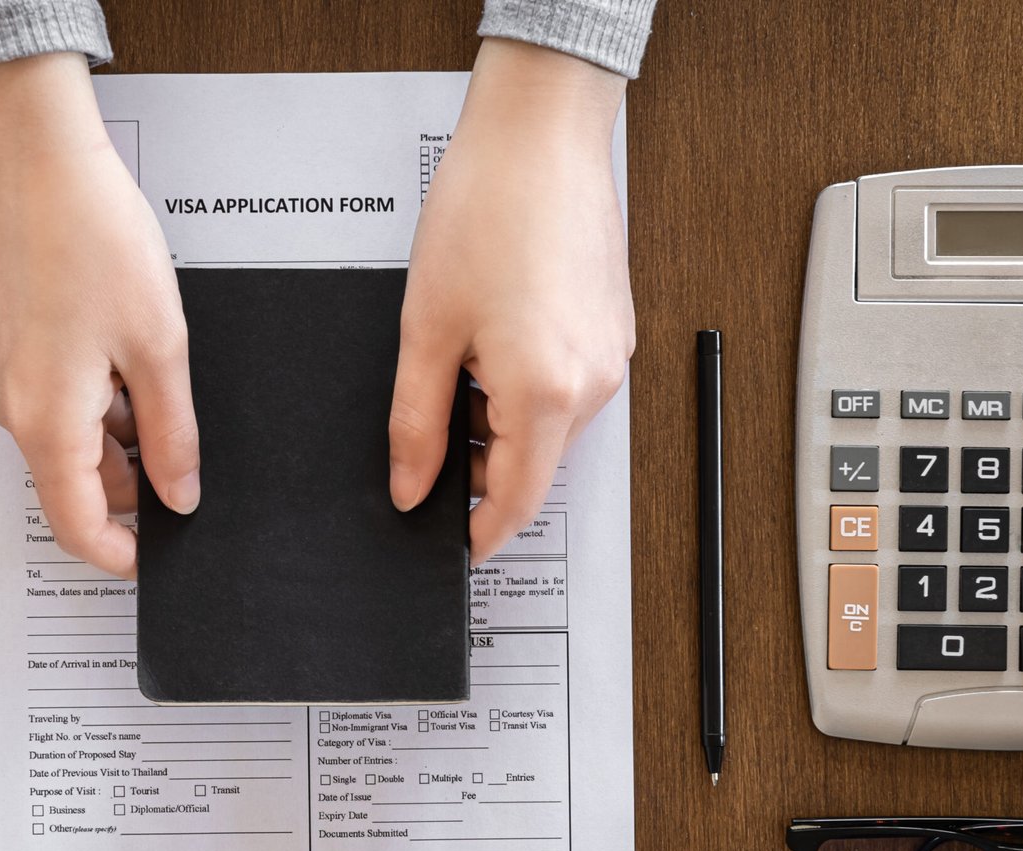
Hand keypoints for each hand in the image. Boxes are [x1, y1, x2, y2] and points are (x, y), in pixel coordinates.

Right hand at [0, 53, 199, 578]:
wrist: (37, 156)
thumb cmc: (89, 234)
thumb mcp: (159, 346)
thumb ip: (171, 433)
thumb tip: (180, 492)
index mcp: (47, 422)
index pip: (78, 527)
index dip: (122, 556)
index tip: (159, 561)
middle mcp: (14, 410)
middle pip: (76, 485)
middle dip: (134, 484)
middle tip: (185, 453)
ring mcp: (7, 378)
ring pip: (72, 440)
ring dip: (121, 432)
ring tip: (161, 376)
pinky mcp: (11, 349)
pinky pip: (59, 401)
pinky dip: (101, 398)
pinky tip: (133, 352)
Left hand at [390, 40, 634, 563]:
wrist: (540, 134)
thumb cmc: (487, 209)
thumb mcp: (425, 330)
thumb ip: (415, 422)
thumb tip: (408, 483)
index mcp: (546, 393)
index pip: (517, 503)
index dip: (481, 533)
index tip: (453, 543)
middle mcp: (593, 383)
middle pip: (535, 466)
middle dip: (482, 466)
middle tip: (432, 432)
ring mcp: (611, 356)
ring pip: (550, 427)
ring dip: (502, 421)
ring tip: (459, 360)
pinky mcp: (614, 330)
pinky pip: (568, 387)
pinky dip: (526, 386)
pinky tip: (492, 336)